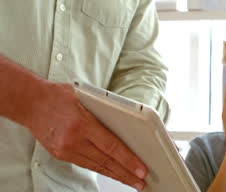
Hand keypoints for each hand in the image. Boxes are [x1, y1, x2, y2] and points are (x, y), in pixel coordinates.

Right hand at [20, 82, 147, 190]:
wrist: (30, 103)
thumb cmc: (59, 96)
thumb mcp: (87, 97)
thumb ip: (106, 109)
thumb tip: (128, 122)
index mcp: (82, 124)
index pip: (111, 146)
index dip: (128, 160)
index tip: (141, 169)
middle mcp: (73, 140)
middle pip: (106, 161)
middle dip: (126, 173)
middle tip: (142, 182)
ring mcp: (65, 149)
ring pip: (96, 166)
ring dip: (116, 175)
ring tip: (131, 181)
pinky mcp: (60, 155)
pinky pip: (85, 164)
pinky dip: (101, 169)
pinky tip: (113, 172)